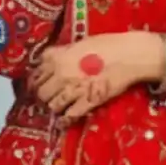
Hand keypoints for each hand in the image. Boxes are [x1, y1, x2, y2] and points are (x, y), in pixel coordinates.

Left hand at [30, 30, 165, 122]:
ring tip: (59, 105)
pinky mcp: (87, 102)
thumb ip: (62, 53)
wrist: (130, 55)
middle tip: (50, 96)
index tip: (39, 84)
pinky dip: (65, 120)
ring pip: (52, 106)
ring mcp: (73, 90)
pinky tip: (64, 120)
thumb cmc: (107, 45)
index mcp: (57, 58)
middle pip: (41, 92)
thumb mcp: (79, 43)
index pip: (36, 74)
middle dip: (45, 95)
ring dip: (55, 107)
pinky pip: (69, 116)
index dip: (36, 81)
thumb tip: (51, 61)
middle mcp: (61, 74)